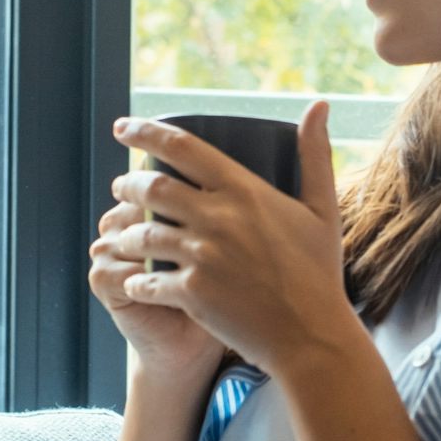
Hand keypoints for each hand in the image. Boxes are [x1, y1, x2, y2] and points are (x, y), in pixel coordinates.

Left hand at [107, 101, 357, 376]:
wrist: (311, 336)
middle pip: (152, 187)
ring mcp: (203, 256)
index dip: (146, 132)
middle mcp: (218, 218)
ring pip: (141, 232)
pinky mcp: (192, 293)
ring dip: (123, 230)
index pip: (183, 148)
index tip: (123, 128)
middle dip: (126, 183)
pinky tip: (134, 277)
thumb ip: (314, 154)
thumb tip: (319, 104)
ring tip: (118, 230)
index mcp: (244, 191)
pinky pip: (146, 278)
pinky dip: (135, 276)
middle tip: (119, 186)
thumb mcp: (322, 208)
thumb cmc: (318, 272)